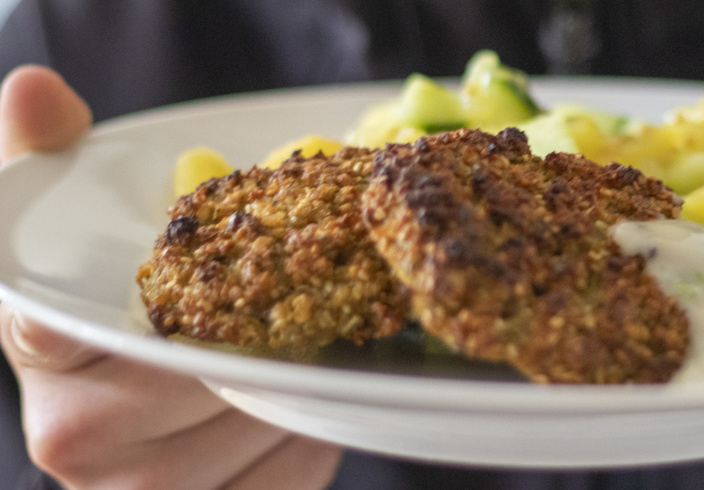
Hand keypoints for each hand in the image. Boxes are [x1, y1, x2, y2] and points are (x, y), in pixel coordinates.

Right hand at [0, 66, 342, 488]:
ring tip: (311, 344)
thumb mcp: (61, 213)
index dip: (178, 297)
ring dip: (299, 380)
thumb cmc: (99, 295)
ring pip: (257, 427)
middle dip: (264, 334)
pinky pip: (288, 477)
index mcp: (41, 344)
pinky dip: (312, 435)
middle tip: (306, 299)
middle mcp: (76, 434)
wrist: (120, 386)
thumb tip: (36, 88)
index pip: (102, 317)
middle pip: (209, 377)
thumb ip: (43, 151)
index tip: (225, 275)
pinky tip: (307, 399)